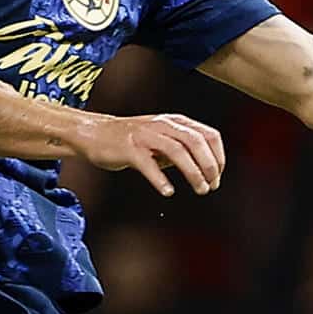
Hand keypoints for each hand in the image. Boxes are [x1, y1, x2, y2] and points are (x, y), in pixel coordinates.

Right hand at [80, 112, 225, 195]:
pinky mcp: (128, 148)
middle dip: (209, 165)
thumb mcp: (161, 138)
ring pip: (177, 150)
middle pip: (195, 141)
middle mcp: (162, 125)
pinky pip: (148, 163)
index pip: (208, 134)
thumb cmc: (130, 139)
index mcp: (173, 122)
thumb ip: (181, 149)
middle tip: (211, 186)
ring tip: (200, 189)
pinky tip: (167, 191)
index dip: (218, 156)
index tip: (218, 176)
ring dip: (193, 172)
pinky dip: (160, 179)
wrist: (94, 133)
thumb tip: (205, 169)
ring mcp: (144, 135)